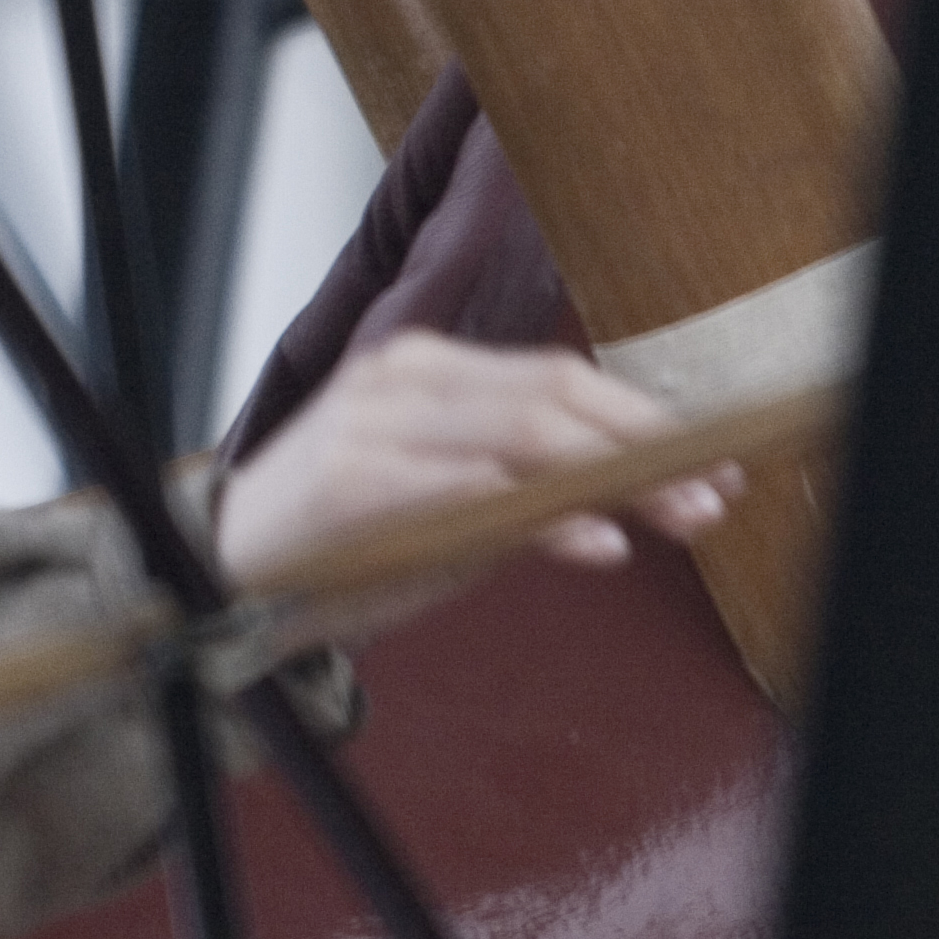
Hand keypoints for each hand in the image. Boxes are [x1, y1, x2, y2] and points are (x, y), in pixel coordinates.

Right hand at [212, 331, 740, 604]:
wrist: (224, 568)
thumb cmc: (342, 539)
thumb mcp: (442, 500)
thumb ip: (524, 484)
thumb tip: (635, 492)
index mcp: (425, 369)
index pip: (554, 378)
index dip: (643, 417)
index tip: (714, 460)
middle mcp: (401, 380)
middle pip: (550, 397)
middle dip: (645, 448)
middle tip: (711, 493)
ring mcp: (375, 425)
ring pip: (521, 433)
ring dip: (615, 478)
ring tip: (677, 514)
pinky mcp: (356, 483)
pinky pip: (469, 491)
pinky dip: (544, 518)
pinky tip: (597, 543)